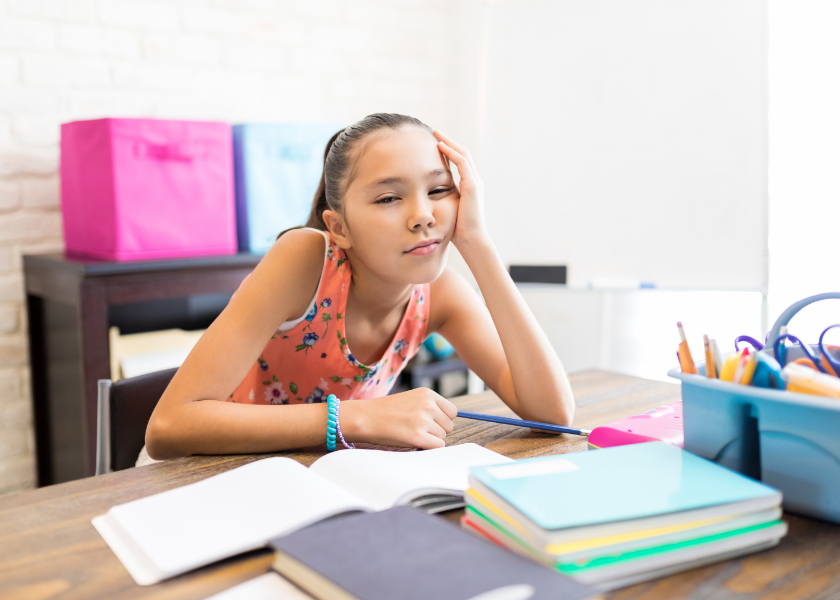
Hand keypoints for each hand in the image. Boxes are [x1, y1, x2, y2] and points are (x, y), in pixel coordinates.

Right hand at [341, 388, 457, 448]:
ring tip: (412, 433)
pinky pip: (436, 447)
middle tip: (418, 429)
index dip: (442, 420)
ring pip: (442, 437)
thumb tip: (448, 423)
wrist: (366, 417)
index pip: (452, 412)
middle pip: (449, 426)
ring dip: (431, 439)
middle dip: (437, 431)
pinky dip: (428, 447)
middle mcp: (428, 405)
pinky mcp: (417, 436)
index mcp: (428, 394)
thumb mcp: (412, 399)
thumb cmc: (387, 411)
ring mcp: (423, 420)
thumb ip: (430, 406)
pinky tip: (414, 442)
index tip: (430, 423)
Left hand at [434, 131, 488, 251]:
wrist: (471, 240)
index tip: (436, 144)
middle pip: (463, 153)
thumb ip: (442, 198)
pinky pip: (462, 163)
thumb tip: (428, 193)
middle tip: (436, 133)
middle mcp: (475, 181)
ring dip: (450, 143)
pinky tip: (441, 147)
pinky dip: (452, 153)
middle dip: (449, 142)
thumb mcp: (448, 208)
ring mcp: (475, 183)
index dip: (449, 151)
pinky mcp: (473, 186)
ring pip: (463, 154)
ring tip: (437, 134)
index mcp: (470, 186)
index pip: (460, 161)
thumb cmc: (457, 229)